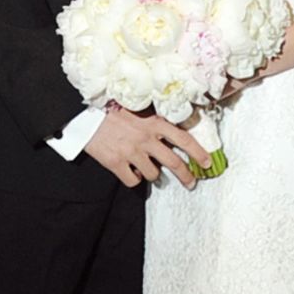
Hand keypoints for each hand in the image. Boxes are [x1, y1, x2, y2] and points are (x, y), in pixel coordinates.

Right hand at [82, 105, 210, 187]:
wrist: (86, 117)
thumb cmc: (113, 112)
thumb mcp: (139, 110)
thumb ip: (157, 121)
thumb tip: (175, 132)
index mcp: (154, 123)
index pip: (184, 139)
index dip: (199, 153)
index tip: (207, 163)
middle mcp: (146, 138)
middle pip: (174, 162)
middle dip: (186, 176)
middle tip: (191, 183)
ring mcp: (131, 152)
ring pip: (154, 174)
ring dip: (153, 175)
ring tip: (147, 168)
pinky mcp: (116, 163)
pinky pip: (133, 180)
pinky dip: (135, 179)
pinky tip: (132, 172)